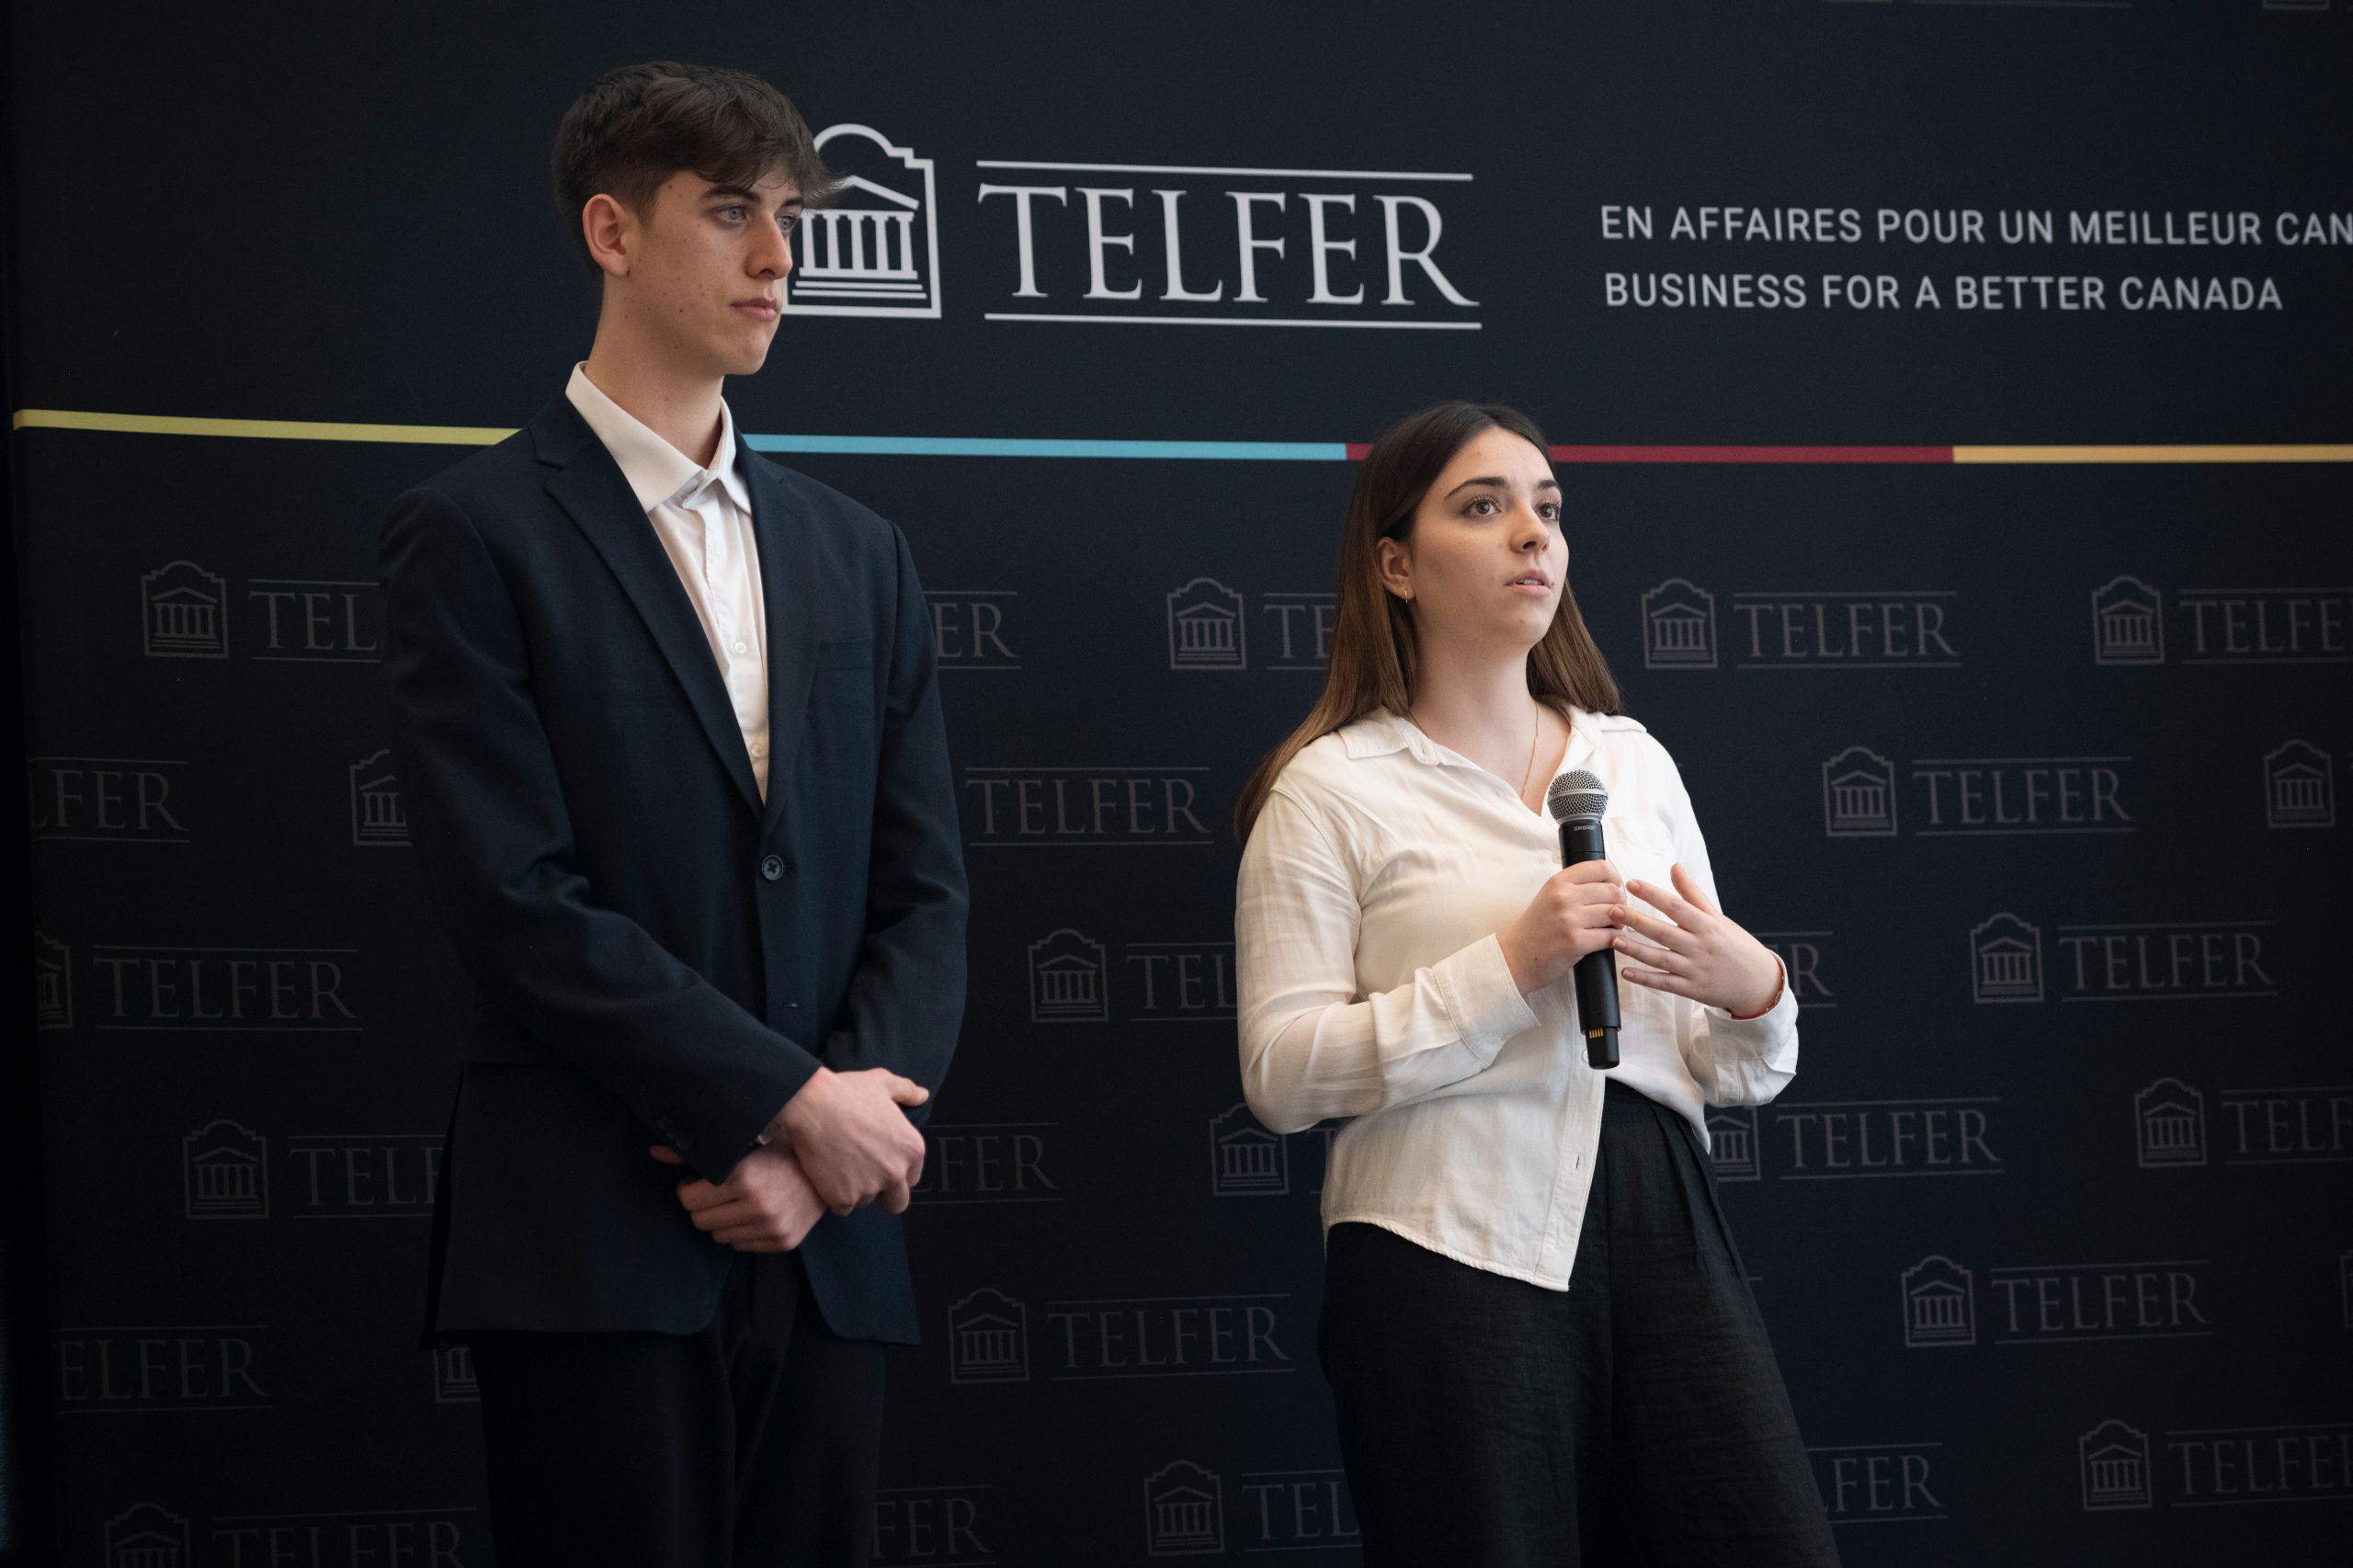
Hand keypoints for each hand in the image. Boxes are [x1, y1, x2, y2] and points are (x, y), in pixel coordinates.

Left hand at [651, 1142, 826, 1251]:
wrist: (830, 1167)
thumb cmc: (781, 1148)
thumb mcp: (742, 1141)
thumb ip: (695, 1151)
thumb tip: (653, 1152)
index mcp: (742, 1177)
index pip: (688, 1200)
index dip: (689, 1189)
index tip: (699, 1180)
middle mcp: (757, 1205)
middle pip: (700, 1221)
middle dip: (703, 1205)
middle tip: (716, 1191)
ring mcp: (771, 1227)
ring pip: (718, 1236)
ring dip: (722, 1219)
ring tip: (738, 1200)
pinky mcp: (783, 1241)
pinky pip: (740, 1245)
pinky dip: (742, 1230)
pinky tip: (755, 1211)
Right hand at [776, 1066, 929, 1215]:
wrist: (810, 1104)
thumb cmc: (846, 1091)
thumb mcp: (882, 1082)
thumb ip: (906, 1091)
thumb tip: (922, 1095)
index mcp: (911, 1148)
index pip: (912, 1177)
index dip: (897, 1171)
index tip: (879, 1162)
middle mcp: (895, 1172)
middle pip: (897, 1202)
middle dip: (883, 1194)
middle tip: (863, 1175)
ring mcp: (869, 1188)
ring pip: (865, 1201)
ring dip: (856, 1190)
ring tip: (840, 1165)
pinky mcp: (843, 1198)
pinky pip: (842, 1207)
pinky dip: (834, 1196)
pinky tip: (826, 1175)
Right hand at [1498, 858, 1627, 994]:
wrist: (1516, 957)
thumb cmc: (1536, 928)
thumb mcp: (1549, 897)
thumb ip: (1574, 886)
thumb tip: (1609, 881)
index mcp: (1558, 882)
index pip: (1601, 868)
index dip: (1615, 878)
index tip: (1614, 889)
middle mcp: (1564, 897)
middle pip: (1612, 891)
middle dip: (1619, 903)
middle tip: (1614, 914)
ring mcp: (1569, 920)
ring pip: (1615, 913)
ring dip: (1618, 923)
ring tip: (1610, 928)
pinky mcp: (1575, 942)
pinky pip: (1610, 936)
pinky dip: (1614, 939)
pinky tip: (1608, 941)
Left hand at [1611, 863, 1783, 1016]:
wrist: (1759, 982)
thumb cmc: (1736, 946)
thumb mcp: (1718, 917)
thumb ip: (1692, 893)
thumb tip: (1674, 867)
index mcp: (1707, 926)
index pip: (1676, 906)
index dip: (1653, 894)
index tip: (1631, 884)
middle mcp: (1700, 947)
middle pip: (1664, 932)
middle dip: (1636, 921)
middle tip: (1613, 910)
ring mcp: (1695, 969)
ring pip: (1661, 958)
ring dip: (1635, 950)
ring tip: (1613, 940)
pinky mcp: (1692, 989)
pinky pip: (1665, 983)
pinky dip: (1645, 978)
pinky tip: (1626, 972)